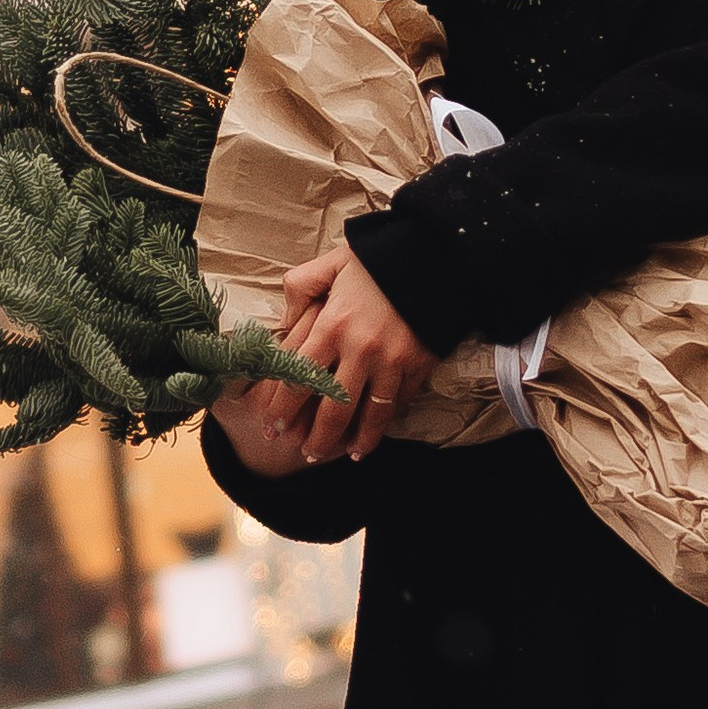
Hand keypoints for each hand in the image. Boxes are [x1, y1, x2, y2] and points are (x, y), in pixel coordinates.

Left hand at [218, 240, 434, 467]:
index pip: (297, 377)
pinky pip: (397, 406)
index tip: (271, 426)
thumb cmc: (379, 258)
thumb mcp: (332, 263)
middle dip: (313, 437)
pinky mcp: (417, 366)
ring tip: (339, 455)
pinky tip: (372, 437)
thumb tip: (283, 320)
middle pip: (331, 409)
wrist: (436, 253)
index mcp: (332, 324)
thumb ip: (300, 286)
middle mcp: (360, 349)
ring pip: (368, 417)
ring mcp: (392, 362)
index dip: (281, 407)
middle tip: (301, 451)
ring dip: (351, 441)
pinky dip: (383, 426)